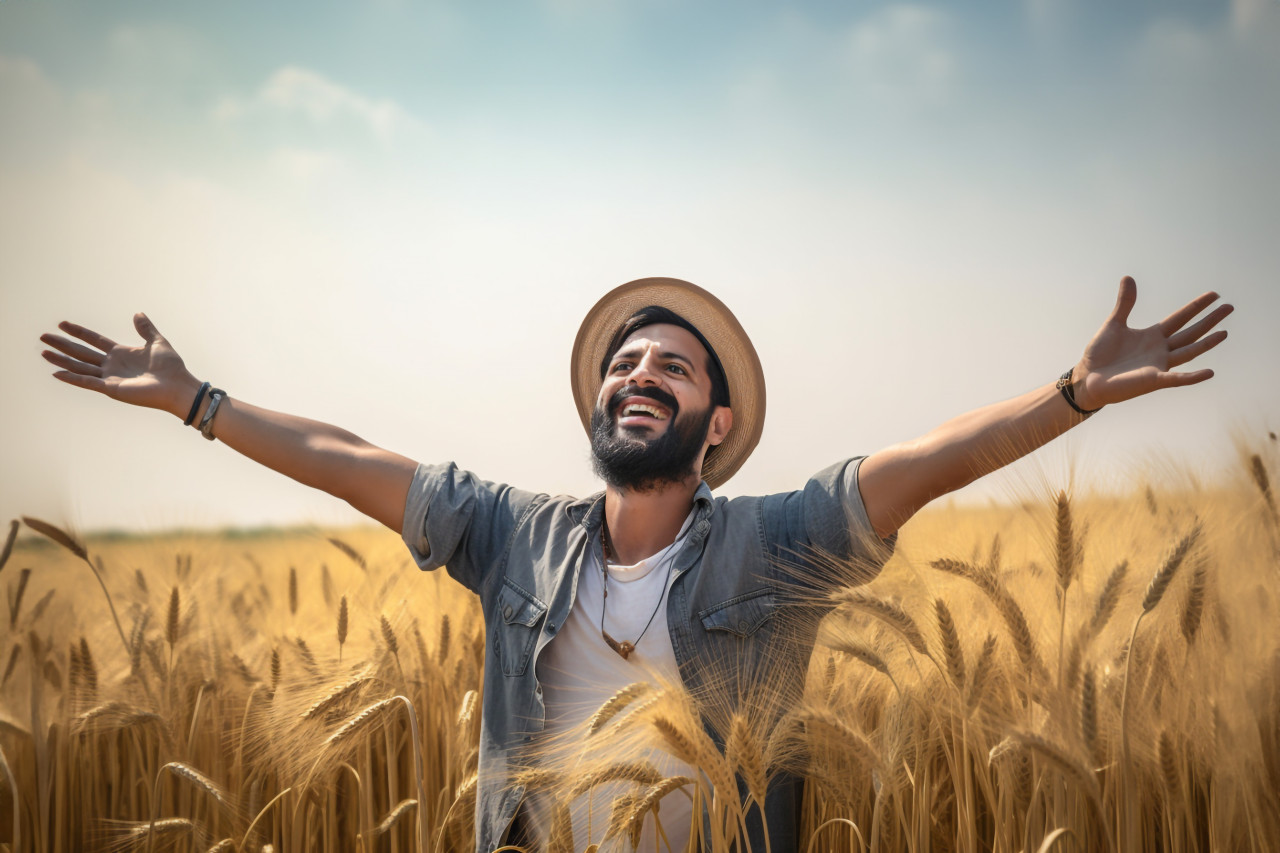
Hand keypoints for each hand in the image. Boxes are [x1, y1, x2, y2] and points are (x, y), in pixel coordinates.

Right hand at [40, 314, 199, 416]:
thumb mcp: (157, 342)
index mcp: (121, 353)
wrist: (177, 385)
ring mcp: (110, 377)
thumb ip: (146, 329)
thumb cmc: (171, 367)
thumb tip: (137, 313)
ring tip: (44, 352)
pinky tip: (56, 373)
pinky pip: (87, 382)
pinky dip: (72, 378)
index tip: (62, 324)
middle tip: (43, 337)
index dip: (78, 332)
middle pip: (81, 352)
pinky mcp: (111, 388)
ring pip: (80, 366)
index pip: (94, 340)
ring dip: (61, 360)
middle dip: (62, 345)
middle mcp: (112, 365)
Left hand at [1073, 276, 1231, 410]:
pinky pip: (1177, 378)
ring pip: (1189, 352)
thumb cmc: (1100, 354)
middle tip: (1230, 307)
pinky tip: (1209, 372)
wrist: (1087, 378)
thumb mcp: (1114, 324)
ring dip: (1207, 343)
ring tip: (1225, 332)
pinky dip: (1193, 377)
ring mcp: (1159, 365)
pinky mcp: (1153, 380)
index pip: (1180, 317)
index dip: (1196, 306)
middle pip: (1191, 332)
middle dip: (1209, 320)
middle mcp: (1160, 350)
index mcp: (1153, 335)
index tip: (1214, 295)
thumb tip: (1128, 277)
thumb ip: (1125, 303)